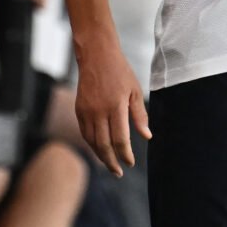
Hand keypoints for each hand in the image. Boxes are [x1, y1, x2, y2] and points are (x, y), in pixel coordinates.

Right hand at [75, 42, 149, 176]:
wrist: (96, 55)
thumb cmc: (120, 71)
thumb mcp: (135, 91)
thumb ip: (140, 115)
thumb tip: (147, 136)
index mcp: (116, 107)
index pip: (120, 140)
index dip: (125, 155)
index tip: (130, 163)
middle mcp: (99, 111)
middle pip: (104, 145)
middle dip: (112, 162)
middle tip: (119, 172)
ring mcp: (86, 111)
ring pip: (92, 141)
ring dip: (100, 155)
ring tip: (110, 164)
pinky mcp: (79, 109)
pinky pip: (84, 132)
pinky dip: (91, 144)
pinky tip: (99, 149)